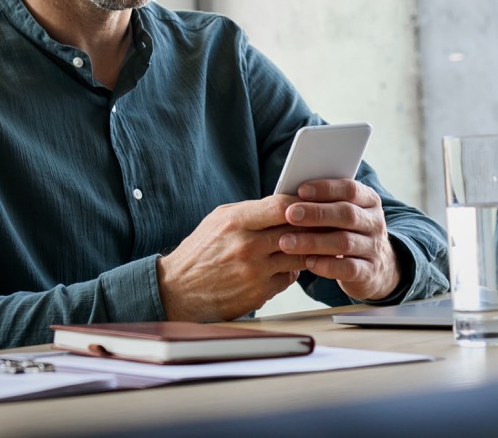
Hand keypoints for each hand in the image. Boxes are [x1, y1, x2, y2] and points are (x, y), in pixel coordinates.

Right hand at [157, 197, 304, 321]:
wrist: (177, 289)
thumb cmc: (200, 251)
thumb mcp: (219, 219)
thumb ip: (252, 211)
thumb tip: (285, 205)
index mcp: (235, 222)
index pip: (280, 206)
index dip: (300, 204)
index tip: (308, 205)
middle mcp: (246, 246)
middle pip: (296, 231)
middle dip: (311, 227)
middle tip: (320, 224)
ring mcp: (254, 271)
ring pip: (299, 256)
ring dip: (306, 250)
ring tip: (309, 244)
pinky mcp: (258, 293)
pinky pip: (289, 278)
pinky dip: (291, 271)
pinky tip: (286, 265)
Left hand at [276, 179, 401, 301]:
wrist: (376, 267)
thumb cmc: (348, 232)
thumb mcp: (342, 214)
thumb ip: (324, 203)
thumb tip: (290, 196)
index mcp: (369, 201)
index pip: (350, 189)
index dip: (326, 189)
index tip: (300, 190)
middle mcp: (374, 222)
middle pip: (347, 214)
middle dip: (316, 213)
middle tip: (290, 214)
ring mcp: (374, 248)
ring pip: (345, 242)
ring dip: (313, 241)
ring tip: (287, 242)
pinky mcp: (370, 272)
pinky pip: (348, 268)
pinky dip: (326, 265)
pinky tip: (308, 262)